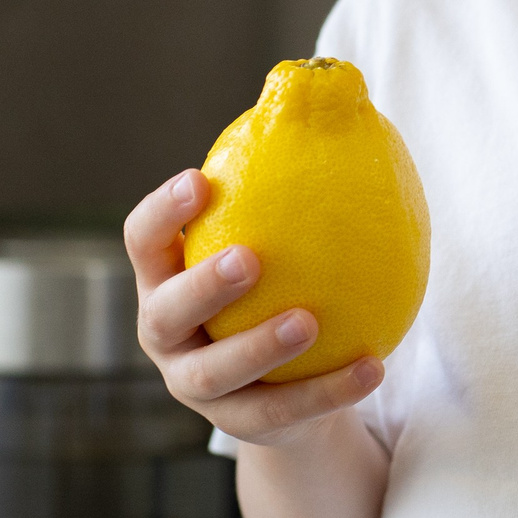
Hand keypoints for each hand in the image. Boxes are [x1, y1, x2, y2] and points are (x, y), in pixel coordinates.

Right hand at [123, 168, 382, 448]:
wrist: (281, 385)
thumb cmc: (277, 285)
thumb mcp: (276, 240)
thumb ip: (291, 185)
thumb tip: (339, 92)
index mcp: (163, 278)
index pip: (143, 240)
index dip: (163, 212)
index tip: (201, 179)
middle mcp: (165, 333)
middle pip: (166, 312)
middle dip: (203, 286)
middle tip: (251, 258)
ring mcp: (194, 385)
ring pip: (215, 373)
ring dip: (259, 346)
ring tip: (309, 322)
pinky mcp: (238, 426)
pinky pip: (282, 411)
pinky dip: (328, 390)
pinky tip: (374, 366)